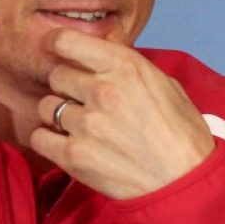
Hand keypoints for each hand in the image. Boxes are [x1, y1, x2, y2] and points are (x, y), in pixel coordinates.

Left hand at [29, 29, 214, 198]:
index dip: (58, 44)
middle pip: (56, 75)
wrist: (185, 182)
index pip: (68, 41)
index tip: (57, 51)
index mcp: (126, 67)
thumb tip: (101, 56)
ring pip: (46, 107)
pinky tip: (68, 144)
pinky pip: (39, 138)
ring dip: (58, 116)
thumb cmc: (181, 134)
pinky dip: (49, 140)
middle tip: (84, 102)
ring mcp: (86, 123)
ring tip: (82, 128)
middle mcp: (102, 90)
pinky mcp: (74, 155)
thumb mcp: (165, 85)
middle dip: (67, 87)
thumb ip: (128, 68)